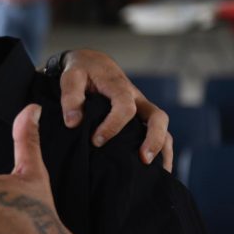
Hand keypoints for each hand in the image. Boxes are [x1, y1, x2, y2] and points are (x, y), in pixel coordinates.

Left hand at [58, 49, 172, 170]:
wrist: (91, 62)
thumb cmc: (81, 70)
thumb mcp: (71, 77)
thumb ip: (70, 97)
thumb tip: (73, 123)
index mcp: (119, 86)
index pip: (125, 107)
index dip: (113, 125)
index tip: (96, 141)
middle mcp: (136, 97)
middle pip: (157, 117)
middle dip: (154, 138)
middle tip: (143, 159)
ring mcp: (141, 107)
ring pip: (162, 126)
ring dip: (163, 147)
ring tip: (157, 172)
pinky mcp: (140, 116)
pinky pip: (156, 131)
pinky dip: (161, 148)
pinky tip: (156, 168)